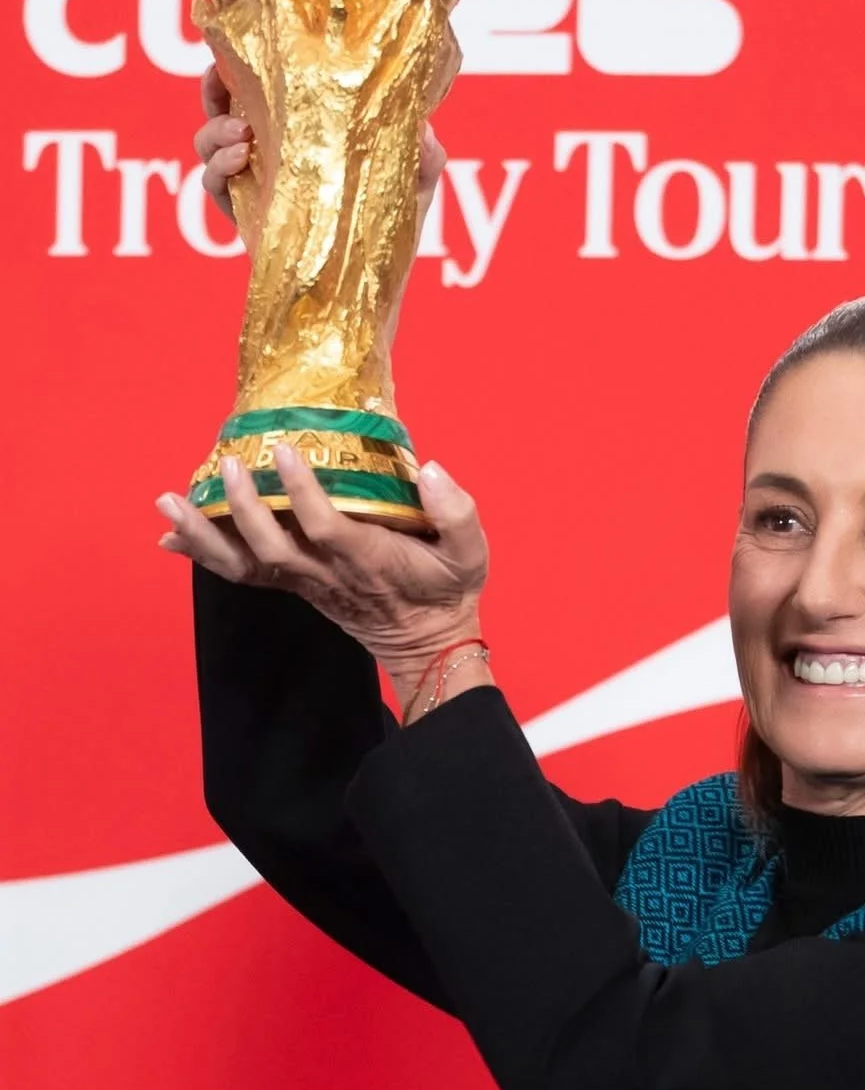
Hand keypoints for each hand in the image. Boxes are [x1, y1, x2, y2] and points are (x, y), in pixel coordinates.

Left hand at [156, 448, 487, 678]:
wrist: (429, 641)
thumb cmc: (448, 589)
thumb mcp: (471, 553)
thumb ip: (456, 512)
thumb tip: (432, 469)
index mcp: (368, 560)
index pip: (327, 526)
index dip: (302, 490)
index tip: (285, 448)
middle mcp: (326, 574)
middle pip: (272, 546)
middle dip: (243, 507)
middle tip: (227, 463)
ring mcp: (304, 582)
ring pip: (245, 563)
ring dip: (203, 534)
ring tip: (167, 501)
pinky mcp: (292, 583)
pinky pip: (240, 572)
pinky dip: (204, 553)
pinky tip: (171, 535)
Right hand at [193, 57, 447, 240]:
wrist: (369, 294)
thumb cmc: (391, 237)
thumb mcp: (415, 187)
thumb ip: (425, 158)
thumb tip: (425, 128)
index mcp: (304, 132)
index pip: (268, 87)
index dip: (251, 61)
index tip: (251, 42)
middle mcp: (271, 152)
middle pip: (225, 105)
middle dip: (214, 84)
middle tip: (219, 75)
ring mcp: (253, 183)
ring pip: (210, 141)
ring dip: (214, 128)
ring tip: (241, 131)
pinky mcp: (244, 216)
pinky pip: (213, 185)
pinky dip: (217, 167)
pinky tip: (240, 158)